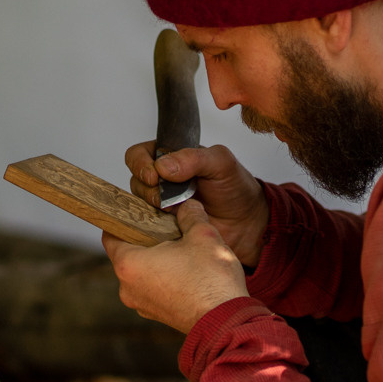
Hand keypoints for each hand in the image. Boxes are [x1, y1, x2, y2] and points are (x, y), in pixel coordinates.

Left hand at [104, 201, 249, 333]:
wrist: (226, 322)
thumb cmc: (210, 281)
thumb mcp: (203, 235)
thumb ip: (190, 215)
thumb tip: (188, 206)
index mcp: (128, 265)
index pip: (111, 234)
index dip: (125, 219)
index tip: (142, 211)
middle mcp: (127, 288)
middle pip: (128, 253)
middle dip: (147, 239)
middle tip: (171, 228)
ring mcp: (142, 305)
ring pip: (143, 272)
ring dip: (158, 260)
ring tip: (184, 250)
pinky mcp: (158, 315)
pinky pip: (155, 288)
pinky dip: (166, 278)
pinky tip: (189, 272)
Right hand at [123, 141, 268, 265]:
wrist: (247, 224)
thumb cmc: (236, 189)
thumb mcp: (221, 163)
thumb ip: (193, 158)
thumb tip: (163, 166)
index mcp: (172, 157)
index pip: (138, 154)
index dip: (140, 164)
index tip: (153, 176)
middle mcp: (162, 180)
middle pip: (135, 180)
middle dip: (147, 189)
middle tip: (166, 198)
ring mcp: (161, 204)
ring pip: (138, 204)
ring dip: (153, 208)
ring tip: (175, 211)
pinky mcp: (163, 227)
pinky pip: (146, 226)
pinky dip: (155, 225)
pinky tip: (174, 224)